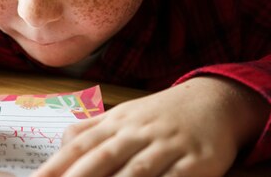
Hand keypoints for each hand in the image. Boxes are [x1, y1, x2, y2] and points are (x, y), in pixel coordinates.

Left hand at [33, 76, 268, 176]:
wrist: (215, 100)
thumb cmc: (159, 115)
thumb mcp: (123, 116)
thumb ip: (91, 128)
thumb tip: (61, 142)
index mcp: (115, 123)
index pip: (79, 146)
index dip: (55, 165)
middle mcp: (137, 132)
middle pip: (101, 158)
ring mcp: (167, 145)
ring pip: (136, 170)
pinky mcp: (197, 160)